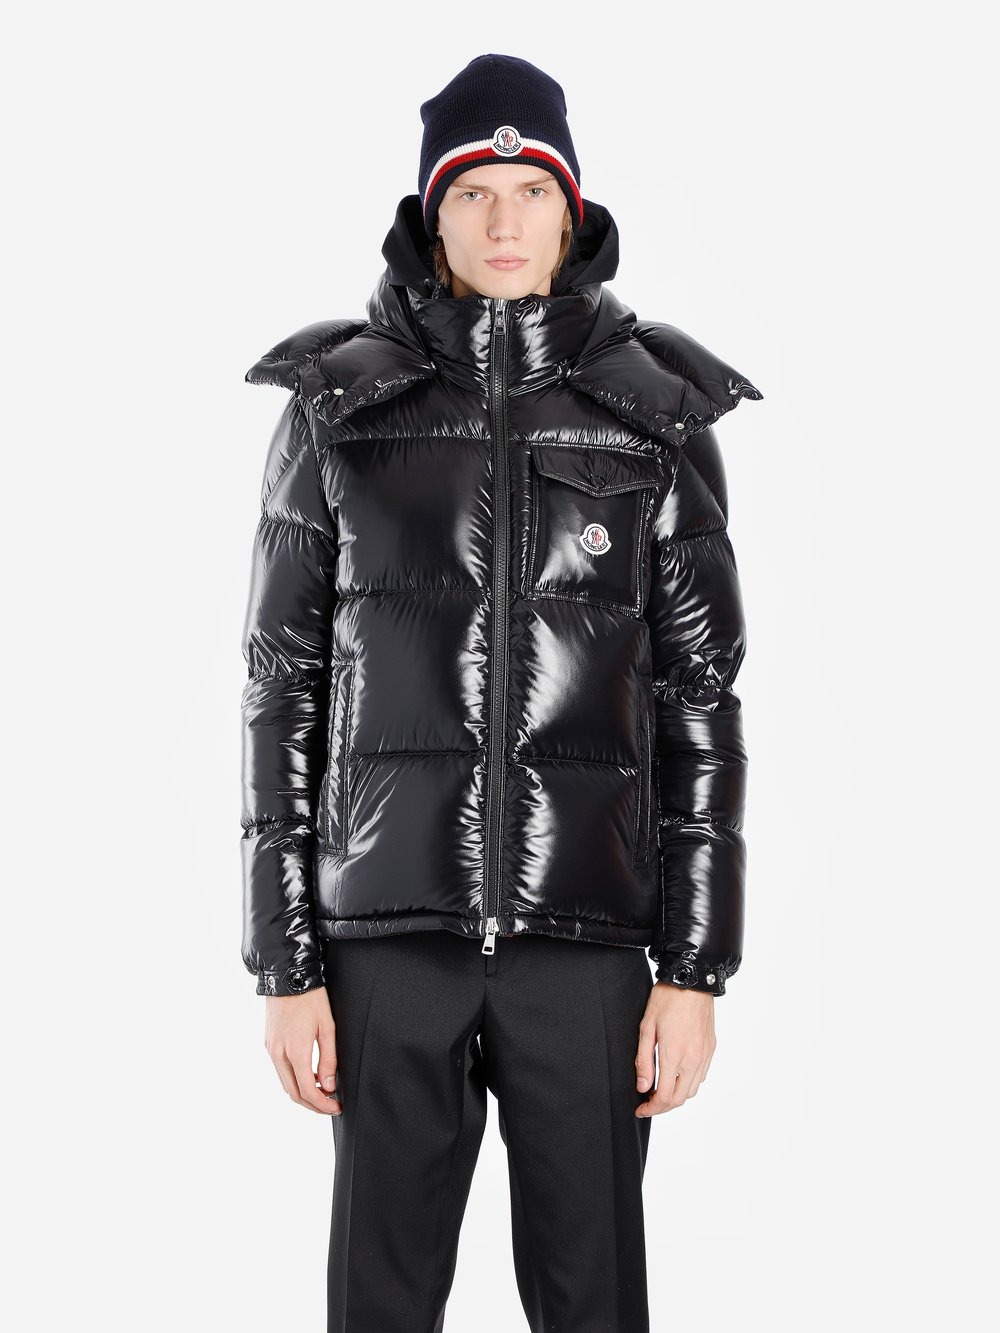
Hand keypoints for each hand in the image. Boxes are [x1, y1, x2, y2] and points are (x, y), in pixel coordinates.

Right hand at [264, 986, 341, 1114]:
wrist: (286, 976)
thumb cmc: (311, 998)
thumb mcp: (327, 1026)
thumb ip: (328, 1059)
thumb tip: (329, 1086)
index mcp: (295, 1051)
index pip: (307, 1091)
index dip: (323, 1104)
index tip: (336, 1107)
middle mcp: (278, 1054)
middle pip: (293, 1093)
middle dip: (313, 1104)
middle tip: (330, 1105)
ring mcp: (271, 1049)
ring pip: (285, 1083)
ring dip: (303, 1092)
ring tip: (323, 1091)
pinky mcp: (268, 1043)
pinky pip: (280, 1070)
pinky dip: (294, 1079)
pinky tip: (309, 1074)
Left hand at [634, 981, 715, 1116]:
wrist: (692, 980)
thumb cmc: (667, 999)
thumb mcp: (646, 1027)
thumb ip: (644, 1060)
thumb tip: (643, 1086)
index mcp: (674, 1056)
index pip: (664, 1097)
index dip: (651, 1109)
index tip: (640, 1109)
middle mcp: (693, 1060)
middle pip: (679, 1099)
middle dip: (662, 1107)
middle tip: (647, 1103)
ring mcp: (704, 1055)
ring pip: (692, 1090)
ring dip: (676, 1097)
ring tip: (660, 1090)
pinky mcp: (711, 1049)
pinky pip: (701, 1076)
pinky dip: (688, 1084)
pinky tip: (676, 1075)